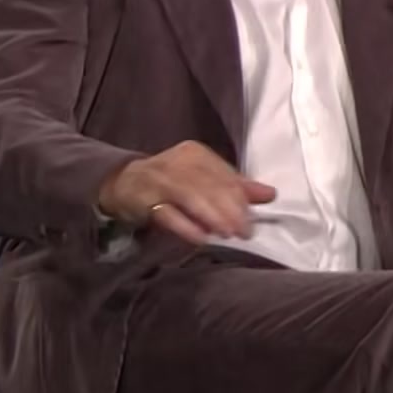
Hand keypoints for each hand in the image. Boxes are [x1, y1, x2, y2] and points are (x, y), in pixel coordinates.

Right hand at [97, 141, 276, 244]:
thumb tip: (270, 194)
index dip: (242, 199)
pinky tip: (202, 238)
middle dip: (232, 211)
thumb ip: (235, 186)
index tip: (254, 220)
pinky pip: (168, 214)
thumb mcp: (202, 179)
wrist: (122, 182)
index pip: (226, 176)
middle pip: (212, 187)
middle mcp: (178, 163)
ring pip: (193, 198)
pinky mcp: (144, 199)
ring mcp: (159, 180)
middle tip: (245, 232)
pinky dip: (187, 226)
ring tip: (229, 234)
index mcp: (196, 154)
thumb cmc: (171, 182)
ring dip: (214, 218)